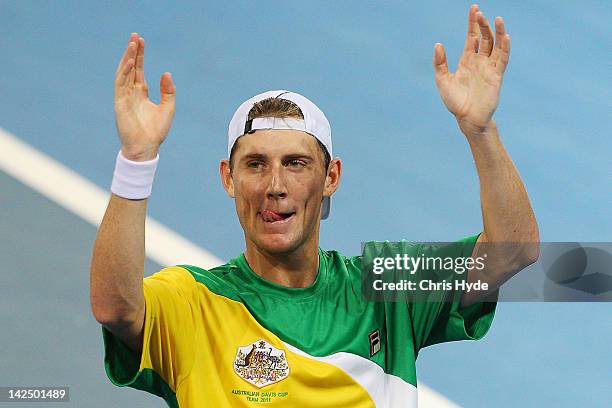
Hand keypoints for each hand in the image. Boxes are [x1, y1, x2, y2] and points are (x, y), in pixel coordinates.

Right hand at [114, 33, 175, 160]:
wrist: (146, 147)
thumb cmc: (155, 131)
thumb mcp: (167, 108)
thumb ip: (168, 91)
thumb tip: (166, 73)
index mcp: (141, 93)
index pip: (138, 70)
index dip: (139, 55)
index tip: (141, 41)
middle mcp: (131, 92)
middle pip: (130, 67)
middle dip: (132, 52)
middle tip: (135, 36)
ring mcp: (124, 97)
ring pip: (124, 73)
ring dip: (127, 58)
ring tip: (132, 44)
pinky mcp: (120, 104)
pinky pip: (120, 85)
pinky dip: (125, 73)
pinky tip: (130, 62)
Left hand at [433, 5, 509, 133]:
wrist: (467, 118)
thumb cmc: (454, 101)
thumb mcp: (442, 80)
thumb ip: (440, 62)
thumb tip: (438, 44)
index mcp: (467, 60)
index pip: (472, 37)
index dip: (472, 23)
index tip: (474, 8)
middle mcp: (480, 61)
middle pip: (484, 38)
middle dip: (482, 24)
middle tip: (480, 12)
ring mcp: (489, 68)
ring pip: (496, 45)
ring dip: (496, 32)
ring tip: (496, 18)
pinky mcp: (497, 76)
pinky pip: (503, 59)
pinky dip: (505, 47)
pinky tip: (505, 36)